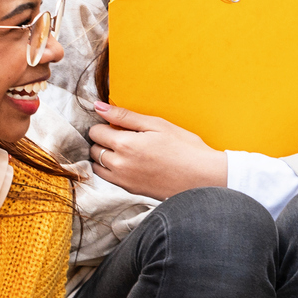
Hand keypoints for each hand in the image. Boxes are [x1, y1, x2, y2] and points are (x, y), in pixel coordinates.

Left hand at [85, 101, 226, 199]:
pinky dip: (112, 170)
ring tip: (127, 151)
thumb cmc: (185, 148)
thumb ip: (125, 116)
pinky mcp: (130, 190)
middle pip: (94, 149)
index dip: (106, 125)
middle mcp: (119, 165)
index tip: (121, 125)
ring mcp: (124, 180)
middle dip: (104, 141)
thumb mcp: (157, 125)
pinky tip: (132, 164)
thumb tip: (98, 107)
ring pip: (98, 166)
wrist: (203, 178)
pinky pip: (109, 178)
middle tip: (126, 137)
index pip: (96, 132)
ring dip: (105, 157)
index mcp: (125, 144)